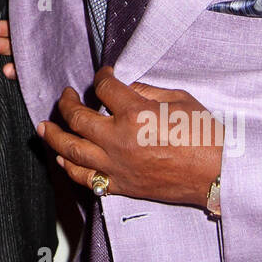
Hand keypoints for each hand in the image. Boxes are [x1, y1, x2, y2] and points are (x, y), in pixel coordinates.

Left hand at [37, 67, 222, 206]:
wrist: (218, 174)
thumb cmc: (205, 135)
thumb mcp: (179, 99)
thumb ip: (146, 91)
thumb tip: (125, 88)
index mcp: (134, 113)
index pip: (104, 88)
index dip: (101, 77)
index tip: (103, 75)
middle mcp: (119, 140)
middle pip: (77, 118)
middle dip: (66, 103)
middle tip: (64, 96)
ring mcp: (117, 166)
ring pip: (71, 150)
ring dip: (54, 136)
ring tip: (44, 128)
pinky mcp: (121, 185)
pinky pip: (86, 178)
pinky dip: (70, 168)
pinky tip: (62, 159)